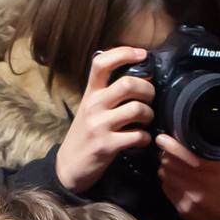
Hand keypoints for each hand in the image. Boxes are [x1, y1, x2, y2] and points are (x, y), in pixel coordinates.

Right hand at [55, 47, 155, 193]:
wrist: (69, 166)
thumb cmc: (85, 134)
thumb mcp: (90, 108)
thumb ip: (107, 92)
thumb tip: (137, 77)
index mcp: (90, 93)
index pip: (102, 63)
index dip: (124, 53)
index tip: (142, 54)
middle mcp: (94, 105)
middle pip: (128, 83)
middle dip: (148, 89)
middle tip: (150, 97)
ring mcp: (99, 126)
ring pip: (137, 109)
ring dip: (149, 114)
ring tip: (147, 120)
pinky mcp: (107, 146)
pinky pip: (137, 136)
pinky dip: (145, 138)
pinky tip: (142, 139)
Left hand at [156, 135, 219, 219]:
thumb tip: (207, 126)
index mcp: (213, 167)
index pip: (182, 151)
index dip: (169, 144)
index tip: (163, 139)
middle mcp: (200, 182)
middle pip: (169, 161)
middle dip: (167, 154)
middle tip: (168, 152)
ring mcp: (190, 196)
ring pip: (165, 174)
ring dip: (166, 168)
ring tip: (175, 167)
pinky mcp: (182, 207)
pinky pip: (166, 188)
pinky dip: (169, 182)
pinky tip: (178, 182)